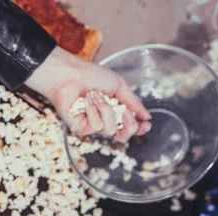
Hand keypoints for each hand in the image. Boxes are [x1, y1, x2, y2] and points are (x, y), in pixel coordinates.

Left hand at [25, 47, 151, 142]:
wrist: (70, 74)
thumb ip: (133, 103)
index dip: (139, 129)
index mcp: (115, 112)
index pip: (129, 128)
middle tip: (125, 113)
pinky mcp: (80, 130)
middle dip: (129, 126)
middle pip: (122, 138)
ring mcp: (92, 127)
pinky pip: (95, 126)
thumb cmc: (91, 76)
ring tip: (95, 95)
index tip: (146, 124)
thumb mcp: (119, 85)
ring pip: (109, 130)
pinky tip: (86, 101)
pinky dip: (93, 111)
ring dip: (105, 109)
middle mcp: (104, 122)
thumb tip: (146, 116)